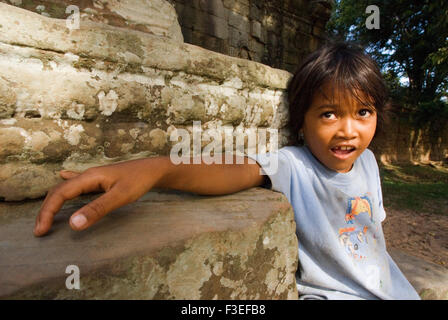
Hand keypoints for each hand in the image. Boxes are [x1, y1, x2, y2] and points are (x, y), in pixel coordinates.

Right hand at [33, 158, 160, 236]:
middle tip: (39, 230)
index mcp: (89, 177)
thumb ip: (97, 209)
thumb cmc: (140, 180)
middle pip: (59, 190)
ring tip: (45, 216)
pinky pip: (77, 183)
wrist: (154, 169)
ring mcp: (94, 177)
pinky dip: (66, 186)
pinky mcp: (101, 180)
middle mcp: (88, 175)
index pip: (60, 194)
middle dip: (47, 209)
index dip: (47, 212)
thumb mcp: (120, 196)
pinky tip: (63, 175)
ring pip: (66, 187)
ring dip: (54, 201)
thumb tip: (73, 224)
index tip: (41, 230)